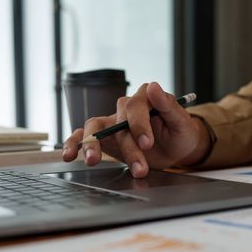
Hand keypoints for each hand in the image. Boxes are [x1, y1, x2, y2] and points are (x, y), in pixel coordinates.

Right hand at [61, 82, 210, 177]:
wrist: (177, 149)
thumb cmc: (180, 133)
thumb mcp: (182, 122)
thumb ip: (168, 105)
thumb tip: (154, 86)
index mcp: (145, 98)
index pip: (135, 105)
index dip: (139, 124)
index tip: (147, 143)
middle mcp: (126, 108)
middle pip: (118, 121)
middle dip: (126, 145)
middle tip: (138, 166)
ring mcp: (112, 122)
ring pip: (96, 128)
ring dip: (93, 145)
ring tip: (92, 161)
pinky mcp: (104, 137)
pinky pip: (83, 137)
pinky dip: (74, 144)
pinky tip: (70, 155)